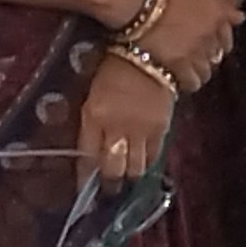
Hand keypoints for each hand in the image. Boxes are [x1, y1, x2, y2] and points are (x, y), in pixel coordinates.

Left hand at [80, 51, 176, 188]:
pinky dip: (147, 163)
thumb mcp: (93, 95)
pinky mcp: (161, 129)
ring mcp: (141, 131)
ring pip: (136, 168)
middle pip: (114, 169)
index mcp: (94, 117)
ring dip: (129, 177)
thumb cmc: (115, 69)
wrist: (151, 55)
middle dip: (109, 183)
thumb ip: (91, 124)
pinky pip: (154, 156)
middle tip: (107, 190)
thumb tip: (92, 151)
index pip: (87, 158)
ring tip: (126, 181)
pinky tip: (144, 163)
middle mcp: (117, 129)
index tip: (84, 191)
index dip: (85, 178)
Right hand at [144, 0, 243, 90]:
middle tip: (187, 58)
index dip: (215, 46)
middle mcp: (210, 34)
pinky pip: (191, 82)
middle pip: (215, 57)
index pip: (226, 41)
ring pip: (204, 72)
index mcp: (216, 14)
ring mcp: (196, 51)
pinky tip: (173, 77)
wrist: (137, 2)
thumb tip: (241, 18)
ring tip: (178, 69)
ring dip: (194, 72)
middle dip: (203, 59)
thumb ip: (220, 9)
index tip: (204, 48)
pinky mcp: (180, 65)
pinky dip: (184, 82)